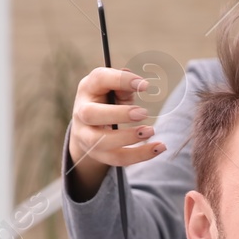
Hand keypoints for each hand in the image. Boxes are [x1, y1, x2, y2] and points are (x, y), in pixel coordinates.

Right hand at [65, 67, 167, 198]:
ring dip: (128, 137)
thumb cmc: (107, 101)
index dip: (121, 81)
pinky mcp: (98, 154)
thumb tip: (140, 85)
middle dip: (119, 114)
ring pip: (101, 142)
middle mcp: (81, 112)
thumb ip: (124, 86)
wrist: (89, 128)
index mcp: (87, 88)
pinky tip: (158, 148)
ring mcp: (86, 136)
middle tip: (143, 113)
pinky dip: (140, 155)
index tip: (145, 85)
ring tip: (151, 131)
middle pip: (91, 114)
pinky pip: (117, 159)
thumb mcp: (114, 89)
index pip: (99, 79)